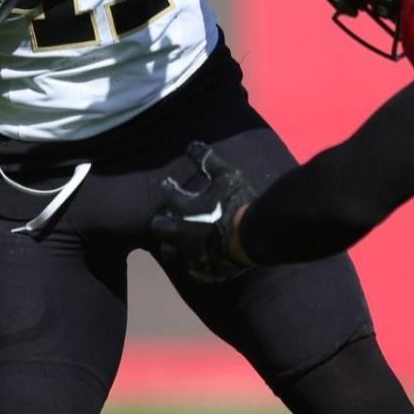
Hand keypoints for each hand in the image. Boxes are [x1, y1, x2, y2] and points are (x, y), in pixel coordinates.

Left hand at [151, 142, 261, 282]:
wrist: (255, 235)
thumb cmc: (239, 202)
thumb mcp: (226, 176)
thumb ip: (207, 160)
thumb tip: (191, 144)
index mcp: (183, 208)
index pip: (167, 194)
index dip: (168, 187)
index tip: (170, 184)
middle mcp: (180, 233)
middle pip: (159, 227)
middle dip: (162, 219)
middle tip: (171, 214)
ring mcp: (191, 254)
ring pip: (169, 251)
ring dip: (172, 243)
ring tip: (181, 237)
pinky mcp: (203, 269)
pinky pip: (191, 268)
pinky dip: (192, 261)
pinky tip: (199, 256)